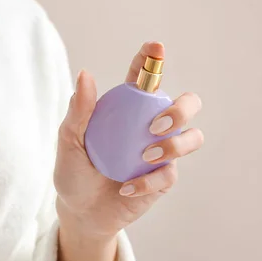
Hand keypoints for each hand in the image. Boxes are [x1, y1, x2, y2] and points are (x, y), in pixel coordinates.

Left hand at [54, 42, 203, 240]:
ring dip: (174, 145)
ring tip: (145, 156)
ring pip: (192, 137)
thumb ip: (79, 110)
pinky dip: (147, 181)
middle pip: (187, 104)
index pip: (146, 78)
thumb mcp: (69, 141)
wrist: (80, 212)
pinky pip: (169, 174)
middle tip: (158, 123)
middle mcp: (152, 126)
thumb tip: (85, 74)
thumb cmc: (74, 172)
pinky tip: (126, 189)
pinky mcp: (164, 179)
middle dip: (183, 108)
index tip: (155, 48)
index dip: (153, 60)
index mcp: (130, 108)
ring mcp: (163, 152)